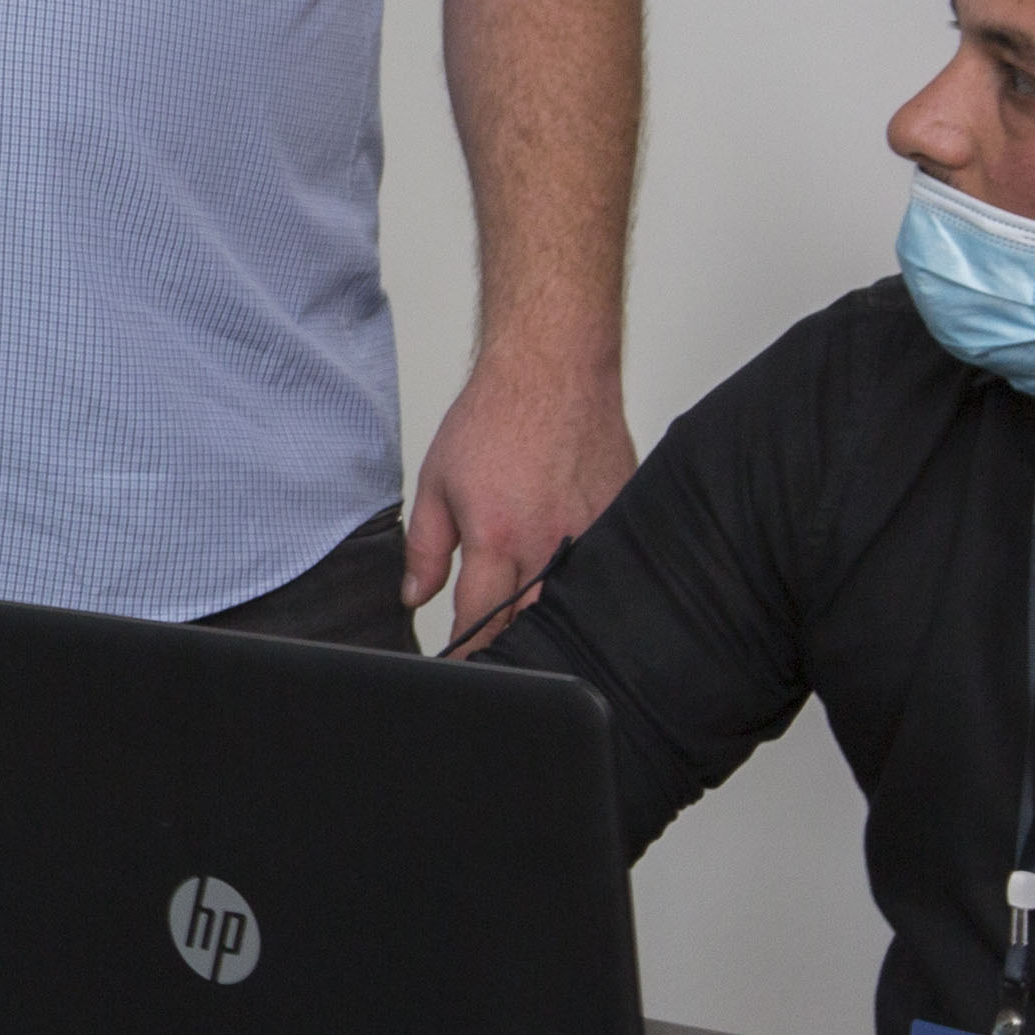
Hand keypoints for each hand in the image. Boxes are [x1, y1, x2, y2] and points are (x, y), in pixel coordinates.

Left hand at [405, 355, 634, 650]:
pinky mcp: (619, 522)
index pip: (479, 620)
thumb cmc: (498, 416)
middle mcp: (548, 543)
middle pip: (529, 625)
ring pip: (571, 606)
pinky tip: (570, 592)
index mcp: (497, 537)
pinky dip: (585, 589)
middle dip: (507, 647)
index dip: (465, 652)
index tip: (457, 665)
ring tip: (528, 633)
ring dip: (547, 622)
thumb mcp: (437, 480)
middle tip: (490, 657)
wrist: (553, 369)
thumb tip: (414, 595)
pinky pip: (602, 573)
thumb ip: (424, 546)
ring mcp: (591, 536)